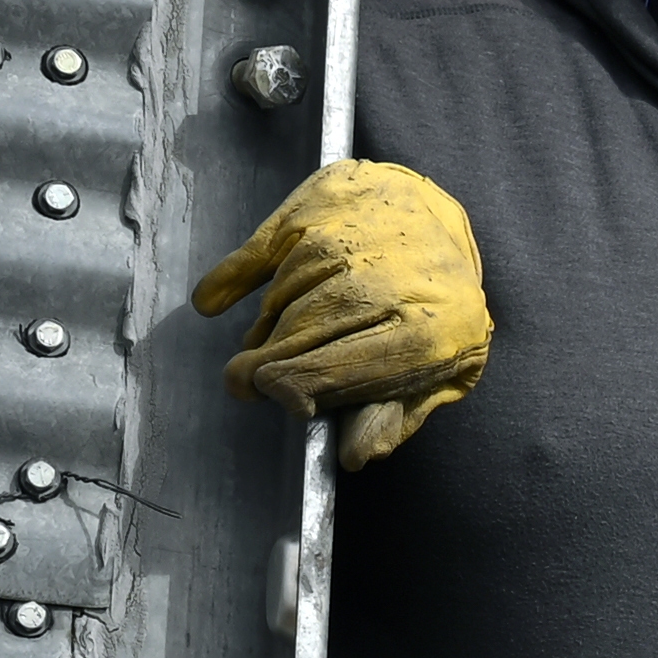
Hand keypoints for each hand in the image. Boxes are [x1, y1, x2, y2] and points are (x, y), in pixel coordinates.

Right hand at [191, 159, 493, 469]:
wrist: (444, 214)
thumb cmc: (437, 305)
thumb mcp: (439, 371)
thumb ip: (395, 415)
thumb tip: (354, 456)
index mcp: (429, 334)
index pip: (336, 370)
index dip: (294, 391)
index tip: (280, 401)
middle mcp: (389, 281)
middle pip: (301, 333)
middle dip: (266, 366)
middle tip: (244, 385)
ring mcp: (354, 235)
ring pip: (283, 295)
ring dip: (266, 327)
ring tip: (267, 343)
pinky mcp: (323, 201)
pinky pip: (262, 250)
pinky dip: (232, 278)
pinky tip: (213, 300)